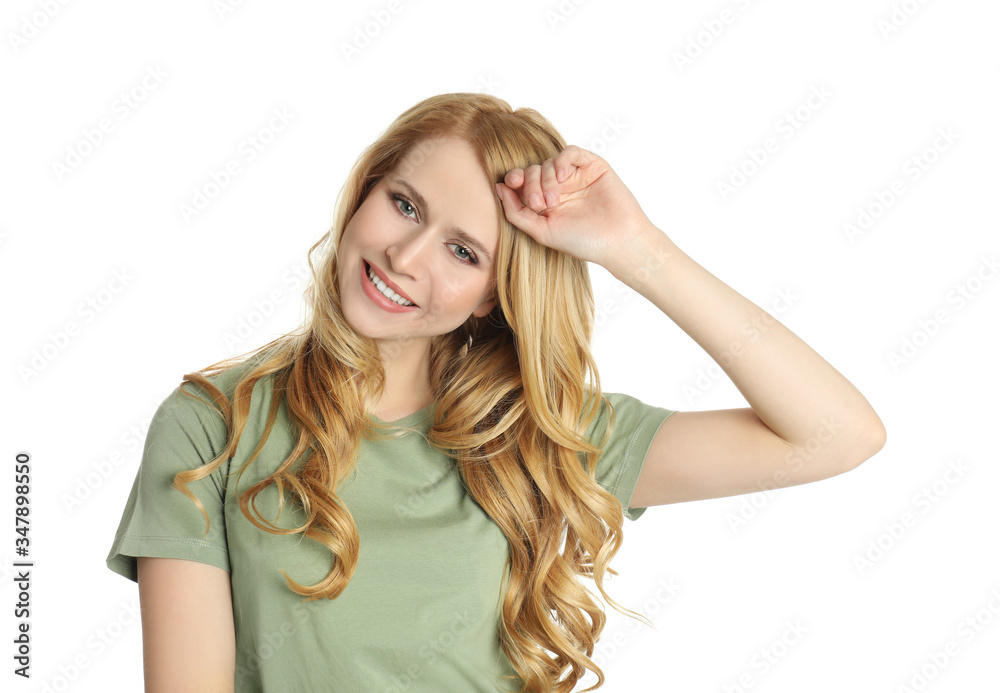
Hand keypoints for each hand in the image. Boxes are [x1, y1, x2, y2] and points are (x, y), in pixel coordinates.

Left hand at [495, 144, 656, 268]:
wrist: (617, 242)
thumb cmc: (582, 242)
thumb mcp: (541, 231)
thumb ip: (516, 212)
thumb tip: (498, 188)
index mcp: (545, 202)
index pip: (522, 182)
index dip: (514, 179)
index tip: (510, 184)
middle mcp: (559, 187)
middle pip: (532, 171)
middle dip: (530, 184)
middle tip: (539, 203)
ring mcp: (576, 176)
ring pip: (548, 162)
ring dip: (545, 178)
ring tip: (553, 200)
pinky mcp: (593, 166)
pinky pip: (571, 153)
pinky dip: (561, 160)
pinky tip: (561, 176)